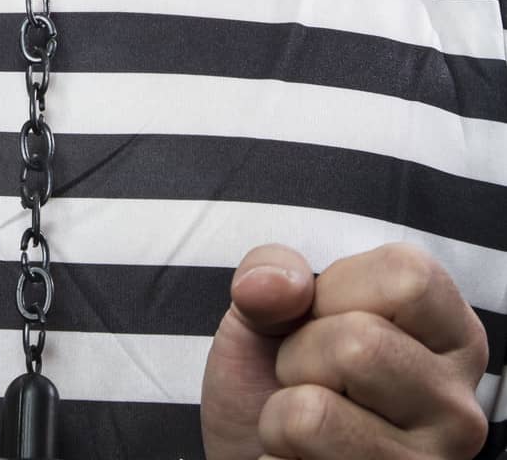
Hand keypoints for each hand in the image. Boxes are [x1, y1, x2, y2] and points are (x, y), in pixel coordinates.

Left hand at [200, 240, 489, 459]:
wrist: (254, 451)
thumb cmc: (274, 371)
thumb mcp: (272, 301)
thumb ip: (272, 270)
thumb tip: (271, 286)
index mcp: (451, 333)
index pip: (408, 277)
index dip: (338, 289)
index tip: (324, 317)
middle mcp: (458, 405)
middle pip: (360, 346)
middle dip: (299, 355)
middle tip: (308, 378)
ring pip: (317, 414)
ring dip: (282, 412)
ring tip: (305, 421)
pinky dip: (275, 454)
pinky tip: (302, 457)